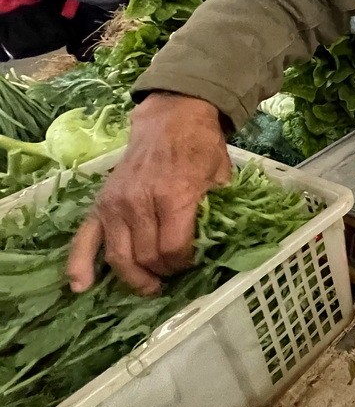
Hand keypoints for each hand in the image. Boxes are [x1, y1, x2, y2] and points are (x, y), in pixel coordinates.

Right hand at [67, 93, 231, 294]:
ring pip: (119, 256)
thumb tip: (219, 245)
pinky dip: (80, 265)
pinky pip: (84, 239)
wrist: (171, 120)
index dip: (184, 264)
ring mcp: (116, 204)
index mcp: (174, 195)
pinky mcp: (100, 204)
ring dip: (134, 278)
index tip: (192, 264)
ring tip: (149, 286)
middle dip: (163, 272)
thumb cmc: (200, 148)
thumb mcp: (221, 177)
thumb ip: (219, 210)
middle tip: (174, 273)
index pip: (174, 249)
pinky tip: (82, 287)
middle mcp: (139, 202)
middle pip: (147, 257)